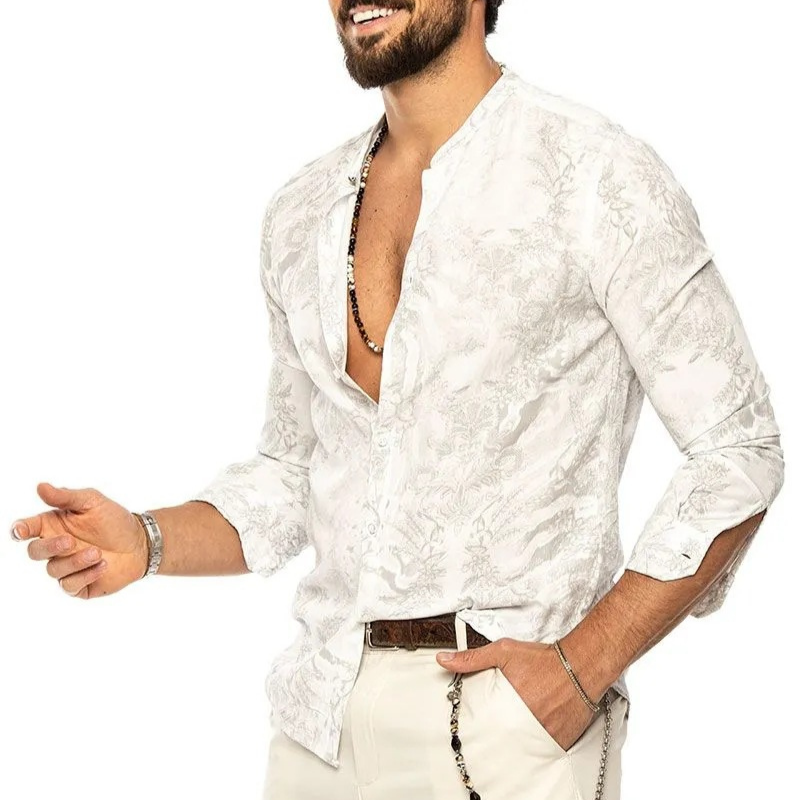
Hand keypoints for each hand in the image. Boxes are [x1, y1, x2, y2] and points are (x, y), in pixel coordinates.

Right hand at [9, 482, 149, 599]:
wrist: (140, 543)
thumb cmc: (114, 519)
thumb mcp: (92, 502)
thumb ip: (66, 497)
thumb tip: (40, 487)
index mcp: (53, 525)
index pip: (27, 529)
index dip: (20, 530)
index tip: (22, 530)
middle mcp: (55, 548)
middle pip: (35, 552)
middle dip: (50, 547)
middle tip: (70, 541)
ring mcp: (66, 567)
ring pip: (53, 570)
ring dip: (75, 561)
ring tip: (98, 552)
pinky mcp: (79, 585)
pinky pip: (70, 585)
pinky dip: (86, 575)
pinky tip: (103, 565)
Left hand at [436, 637, 596, 750]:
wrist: (580, 664)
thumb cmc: (543, 659)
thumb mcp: (503, 652)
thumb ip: (472, 658)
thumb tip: (443, 660)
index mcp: (509, 703)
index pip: (486, 725)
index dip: (480, 727)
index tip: (477, 727)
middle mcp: (528, 721)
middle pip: (504, 738)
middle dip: (498, 734)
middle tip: (498, 728)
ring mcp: (545, 734)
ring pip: (523, 746)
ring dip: (518, 740)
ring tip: (516, 730)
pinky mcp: (561, 741)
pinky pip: (544, 749)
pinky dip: (538, 743)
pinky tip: (535, 732)